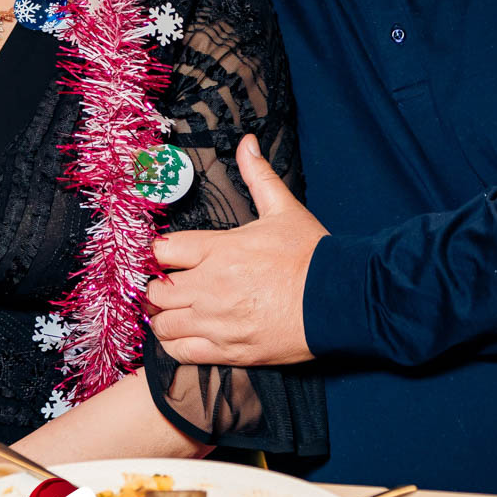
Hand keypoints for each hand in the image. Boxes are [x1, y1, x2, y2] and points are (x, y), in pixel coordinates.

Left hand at [145, 135, 325, 366]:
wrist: (340, 300)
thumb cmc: (312, 255)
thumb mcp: (284, 209)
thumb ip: (258, 176)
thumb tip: (247, 142)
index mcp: (220, 249)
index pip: (163, 250)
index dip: (157, 254)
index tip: (165, 258)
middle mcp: (211, 286)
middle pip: (156, 291)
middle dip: (158, 288)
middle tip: (170, 286)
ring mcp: (218, 321)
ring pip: (164, 325)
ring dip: (165, 318)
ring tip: (177, 313)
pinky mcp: (229, 351)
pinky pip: (182, 353)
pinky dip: (176, 345)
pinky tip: (186, 335)